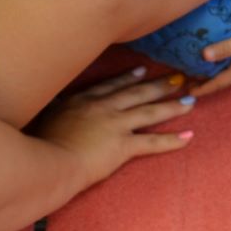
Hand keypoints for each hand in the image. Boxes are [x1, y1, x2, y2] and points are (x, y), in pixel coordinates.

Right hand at [35, 69, 195, 185]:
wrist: (48, 159)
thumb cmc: (39, 142)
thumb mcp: (43, 116)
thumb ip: (53, 109)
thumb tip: (52, 106)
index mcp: (82, 100)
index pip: (111, 86)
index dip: (129, 78)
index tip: (143, 71)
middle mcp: (103, 107)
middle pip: (136, 93)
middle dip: (159, 86)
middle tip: (178, 79)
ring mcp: (115, 125)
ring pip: (149, 112)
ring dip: (172, 106)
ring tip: (191, 102)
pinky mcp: (123, 146)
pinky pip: (152, 142)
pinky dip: (172, 141)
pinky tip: (189, 137)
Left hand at [196, 16, 230, 95]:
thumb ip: (224, 48)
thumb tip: (203, 56)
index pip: (219, 83)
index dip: (204, 88)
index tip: (190, 93)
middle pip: (223, 79)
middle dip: (207, 82)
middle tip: (191, 83)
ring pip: (228, 71)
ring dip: (215, 73)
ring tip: (202, 71)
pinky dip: (222, 62)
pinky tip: (220, 56)